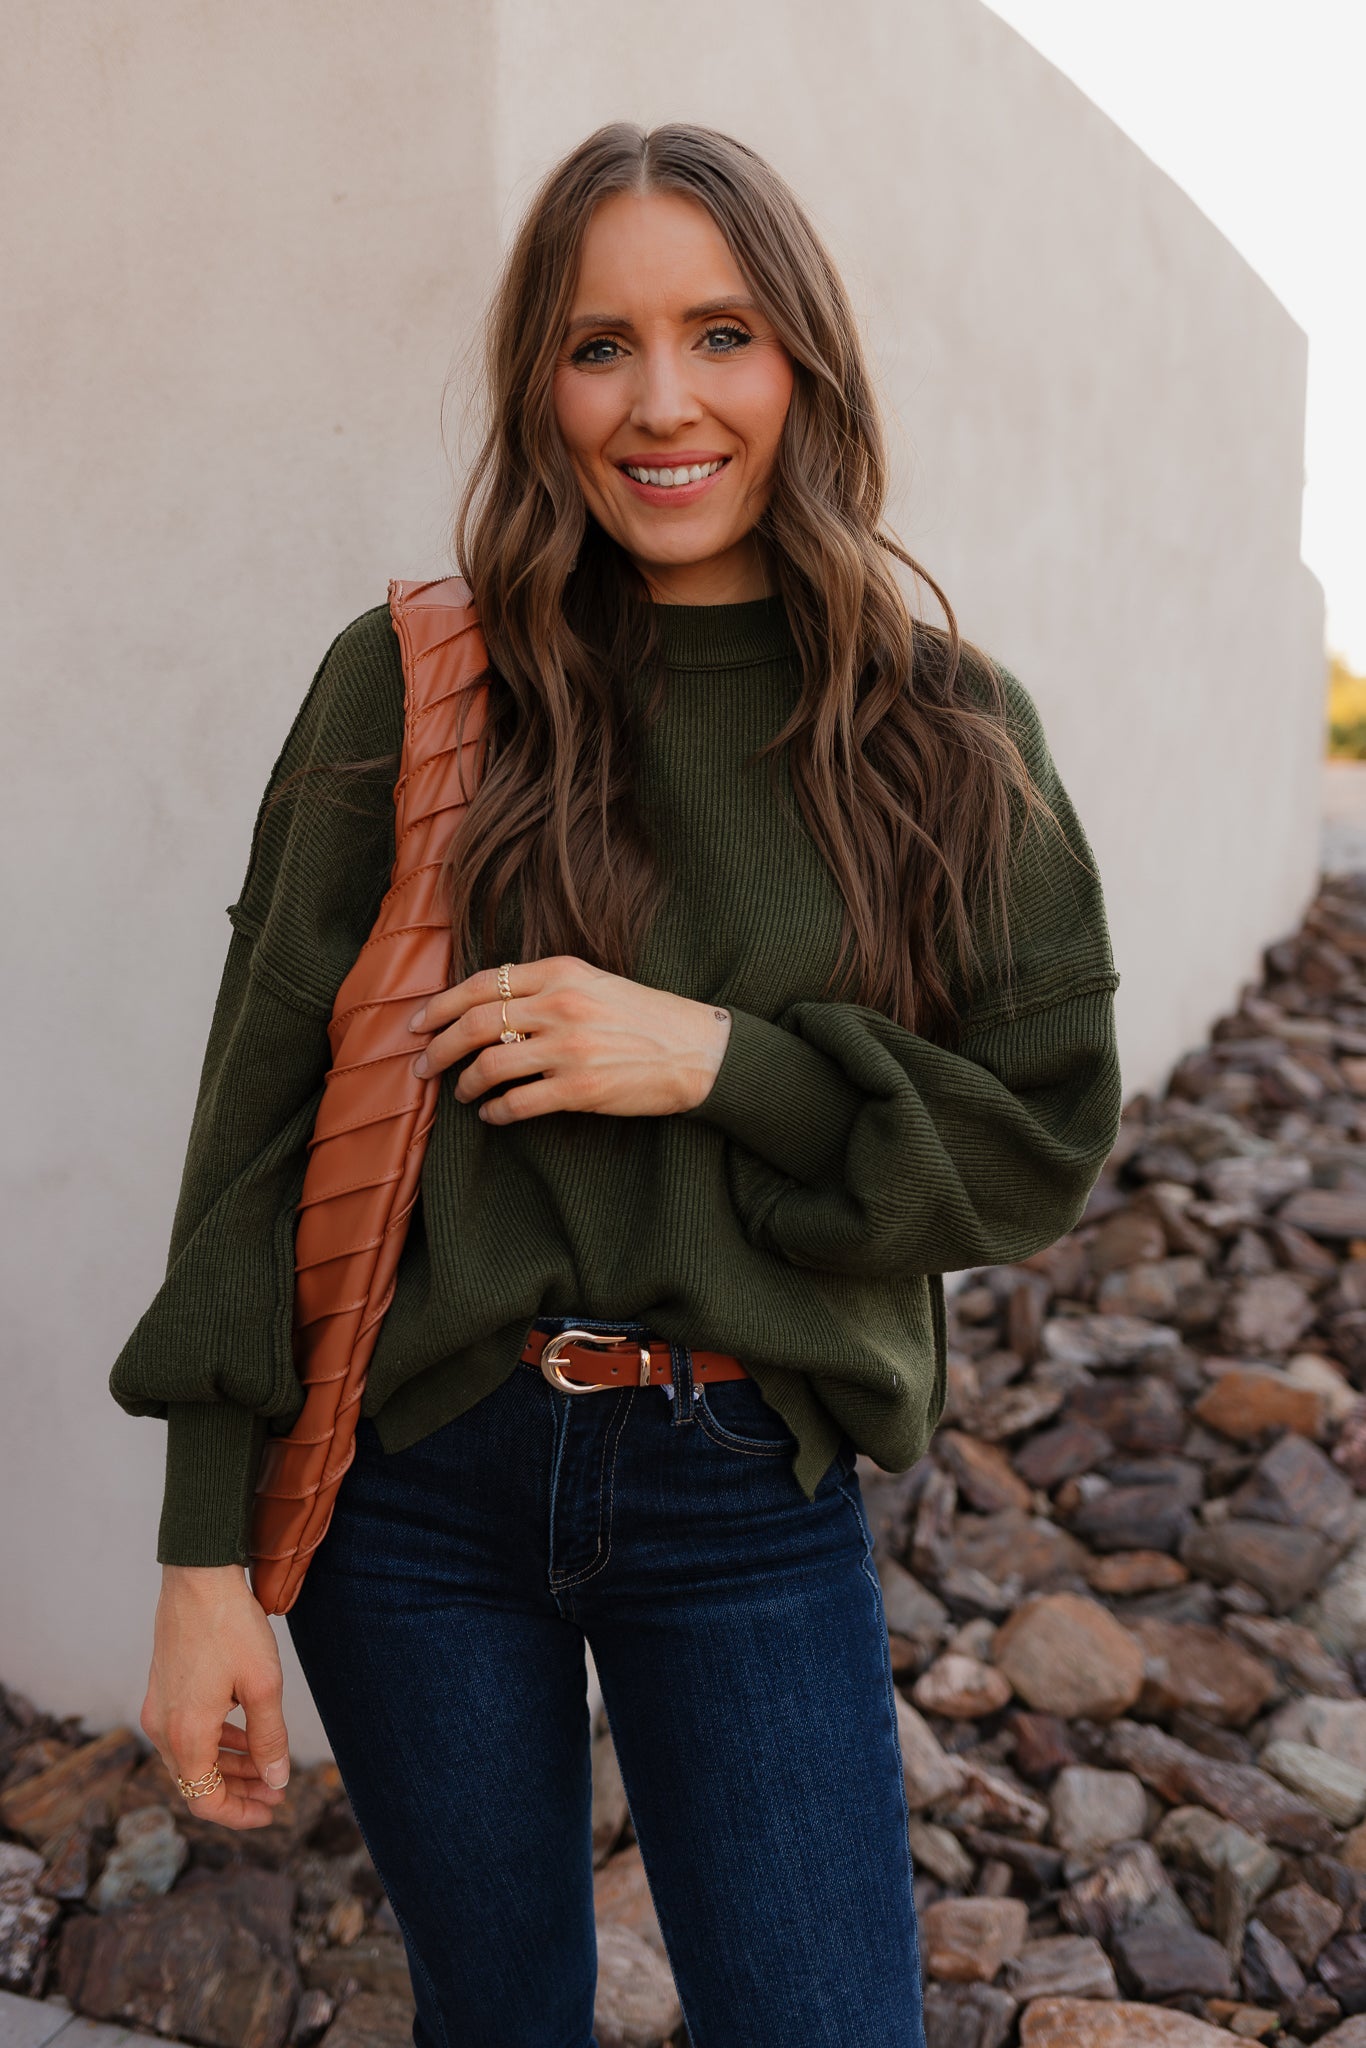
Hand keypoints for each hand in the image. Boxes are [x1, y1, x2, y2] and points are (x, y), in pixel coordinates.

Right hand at [140, 1564, 291, 1830]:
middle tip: (278, 1791)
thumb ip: (270, 1739)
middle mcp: (162, 1728)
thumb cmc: (232, 1626)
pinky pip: (187, 1734)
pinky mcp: (160, 1691)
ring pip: (193, 1758)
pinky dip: (216, 1743)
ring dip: (229, 1767)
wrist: (198, 1576)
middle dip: (239, 1792)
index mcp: (185, 1733)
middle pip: (197, 1782)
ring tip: (269, 1767)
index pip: (204, 1801)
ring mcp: (157, 1708)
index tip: (273, 1812)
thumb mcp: (263, 1684)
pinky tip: (246, 1736)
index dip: (239, 1815)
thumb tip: (278, 1781)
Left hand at [408, 955, 732, 1123]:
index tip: (417, 1024)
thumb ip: (545, 986)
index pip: (481, 984)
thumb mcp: (595, 982)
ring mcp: (569, 1048)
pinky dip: (494, 1112)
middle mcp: (560, 1005)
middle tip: (420, 1066)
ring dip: (464, 1083)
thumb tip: (488, 1004)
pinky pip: (516, 1103)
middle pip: (473, 1024)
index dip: (439, 1005)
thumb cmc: (646, 1016)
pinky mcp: (580, 1089)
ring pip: (488, 1065)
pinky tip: (492, 1115)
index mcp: (561, 972)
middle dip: (436, 1048)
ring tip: (462, 1092)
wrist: (698, 1050)